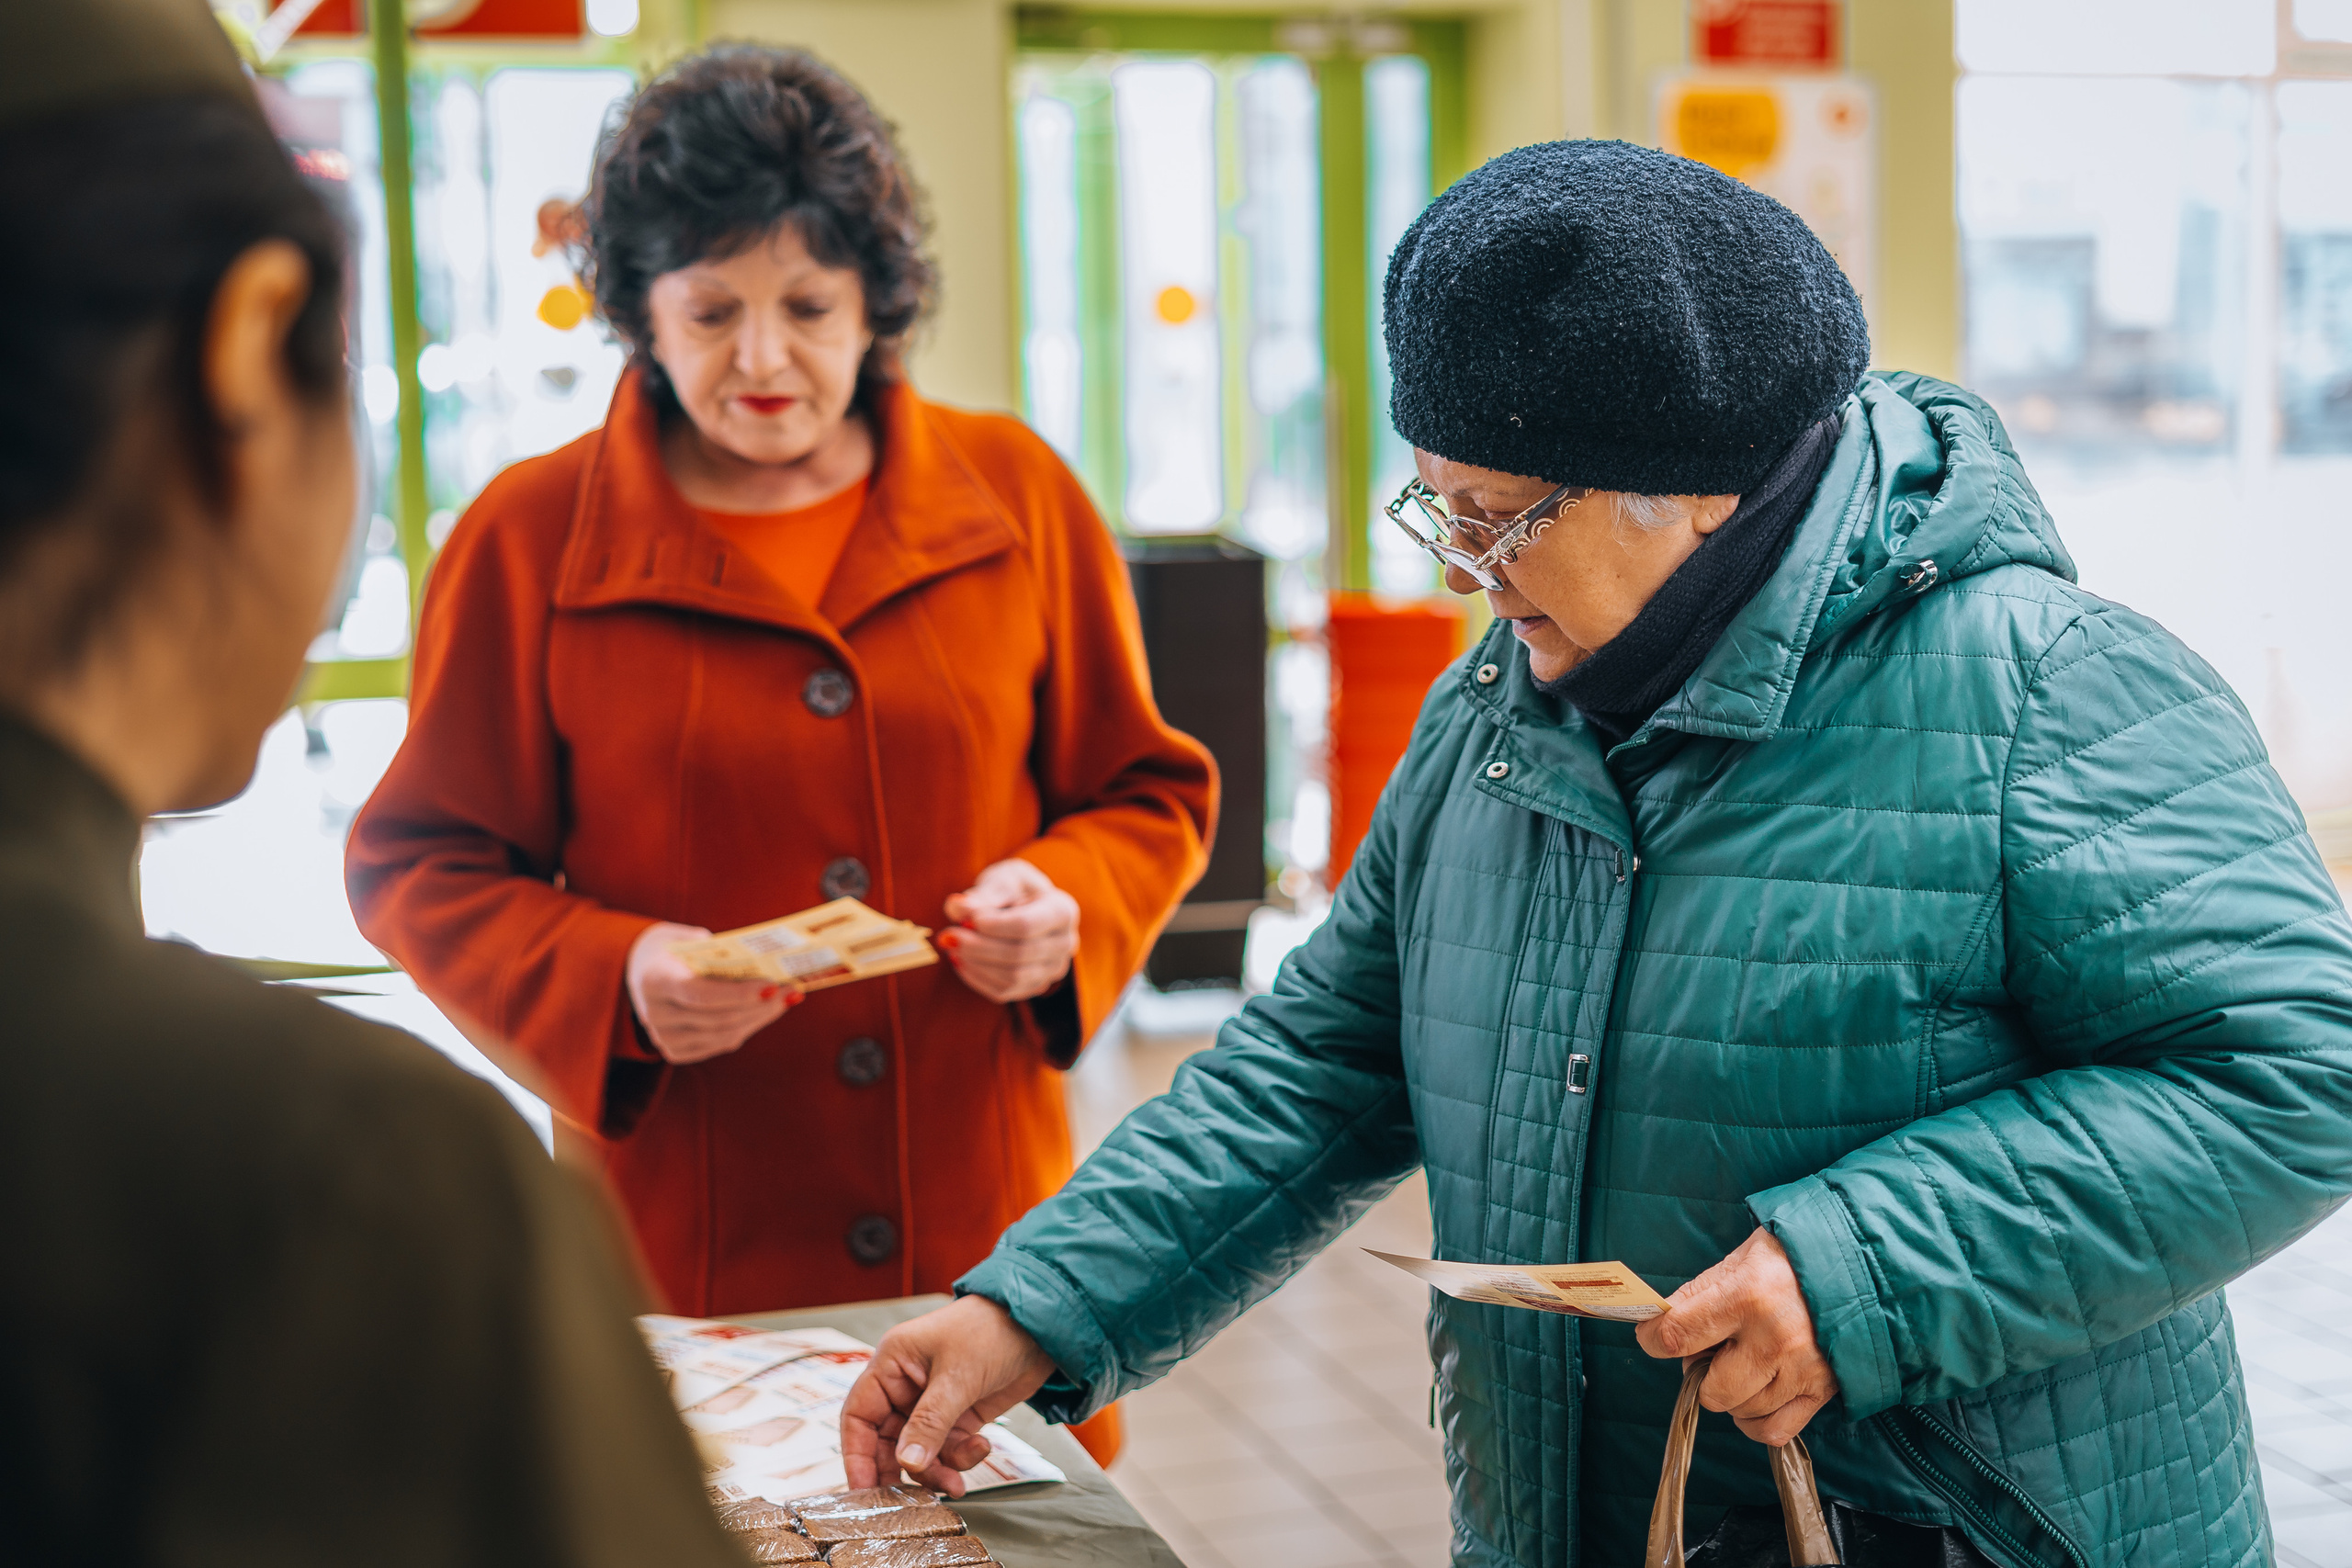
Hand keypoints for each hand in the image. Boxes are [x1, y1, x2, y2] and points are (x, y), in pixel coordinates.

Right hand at [624, 921, 798, 1064]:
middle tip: (793, 990)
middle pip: (718, 1017)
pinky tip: (766, 1012)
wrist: (643, 969)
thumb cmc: (679, 949)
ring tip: (786, 1000)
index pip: (700, 993)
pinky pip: (720, 1044)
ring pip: (724, 1034)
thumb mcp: (694, 941)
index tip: (773, 984)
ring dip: (760, 1017)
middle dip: (761, 1004)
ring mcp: (663, 1038)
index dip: (739, 993)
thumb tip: (771, 963)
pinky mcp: (675, 1052)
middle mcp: (654, 1014)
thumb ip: (723, 953)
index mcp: (654, 980)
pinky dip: (747, 1028)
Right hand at [840, 1296, 1056, 1496]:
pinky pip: (948, 1449)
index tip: (863, 1491)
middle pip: (888, 1441)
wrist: (1042, 1325)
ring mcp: (934, 1402)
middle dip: (902, 1470)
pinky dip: (960, 1458)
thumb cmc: (991, 1330)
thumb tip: (907, 1463)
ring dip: (937, 1470)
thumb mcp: (957, 1377)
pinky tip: (981, 1448)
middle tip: (911, 1503)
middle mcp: (907, 1385)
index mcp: (892, 1364)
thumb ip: (930, 1423)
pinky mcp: (960, 1415)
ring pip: (920, 1451)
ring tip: (957, 1483)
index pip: (859, 1415)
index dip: (857, 1455)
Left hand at [940, 859, 1077, 1003]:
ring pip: (1012, 977)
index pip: (1025, 925)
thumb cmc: (1013, 888)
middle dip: (978, 947)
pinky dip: (977, 978)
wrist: (1025, 906)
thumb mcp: (1001, 879)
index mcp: (1063, 910)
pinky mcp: (1035, 986)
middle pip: (1019, 954)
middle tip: (946, 936)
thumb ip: (982, 894)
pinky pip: (1005, 991)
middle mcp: (1066, 943)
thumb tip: (957, 907)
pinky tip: (960, 961)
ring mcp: (1053, 969)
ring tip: (951, 946)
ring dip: (975, 964)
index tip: (964, 919)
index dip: (991, 926)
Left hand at [1634, 1227, 1837, 1445]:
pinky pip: (1774, 1430)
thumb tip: (1658, 1326)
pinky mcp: (1822, 1390)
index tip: (1652, 1337)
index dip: (1652, 1340)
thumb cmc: (1792, 1257)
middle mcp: (1774, 1338)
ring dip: (1731, 1393)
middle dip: (1700, 1372)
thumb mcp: (1739, 1259)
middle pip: (1710, 1390)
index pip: (1676, 1336)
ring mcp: (1801, 1369)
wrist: (1862, 1264)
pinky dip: (1756, 1421)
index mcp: (1746, 1295)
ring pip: (1740, 1411)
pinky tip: (1755, 1396)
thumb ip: (1698, 1295)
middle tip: (1711, 1349)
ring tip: (1741, 1362)